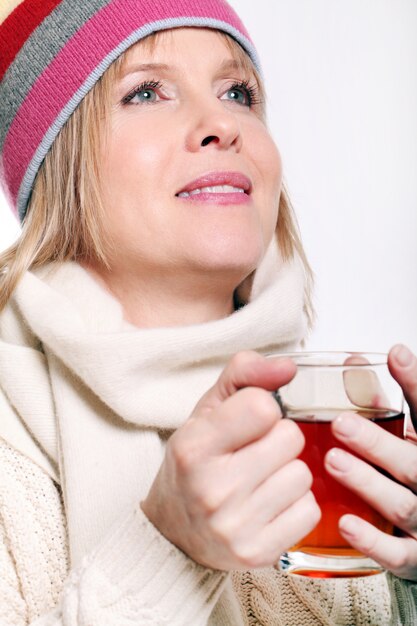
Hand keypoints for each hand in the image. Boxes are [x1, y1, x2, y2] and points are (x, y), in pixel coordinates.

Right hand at [142, 351, 320, 570]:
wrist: (174, 533)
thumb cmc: (194, 464)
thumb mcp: (206, 411)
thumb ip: (244, 374)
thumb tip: (289, 366)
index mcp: (194, 447)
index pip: (262, 406)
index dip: (262, 408)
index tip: (245, 422)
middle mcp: (213, 489)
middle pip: (290, 438)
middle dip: (278, 439)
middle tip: (252, 453)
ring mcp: (235, 526)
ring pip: (303, 475)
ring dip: (287, 472)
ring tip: (259, 480)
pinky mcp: (257, 553)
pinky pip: (309, 510)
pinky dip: (295, 504)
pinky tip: (268, 505)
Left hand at [325, 344, 416, 579]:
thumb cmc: (414, 476)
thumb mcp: (408, 438)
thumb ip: (382, 405)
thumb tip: (350, 363)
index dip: (416, 383)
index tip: (395, 354)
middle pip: (413, 463)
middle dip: (377, 443)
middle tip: (340, 424)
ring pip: (403, 505)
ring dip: (368, 484)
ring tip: (334, 462)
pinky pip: (399, 554)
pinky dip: (374, 541)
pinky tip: (345, 523)